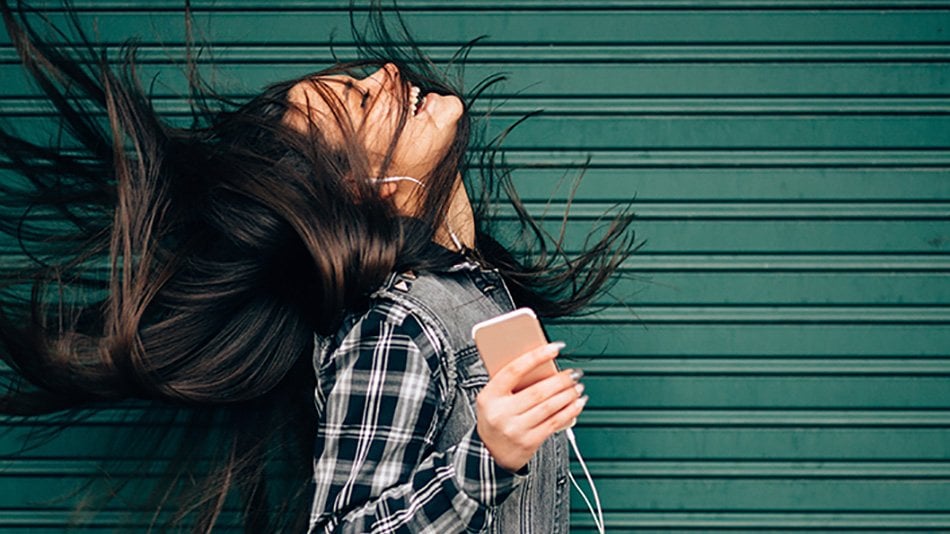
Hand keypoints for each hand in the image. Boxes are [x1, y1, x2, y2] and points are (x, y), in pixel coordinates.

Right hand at [474, 342, 587, 472]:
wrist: (489, 452)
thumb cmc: (494, 418)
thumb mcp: (492, 398)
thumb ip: (510, 382)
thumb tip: (541, 362)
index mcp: (489, 396)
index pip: (514, 370)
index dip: (536, 357)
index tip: (554, 348)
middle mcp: (501, 413)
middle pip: (537, 391)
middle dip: (561, 380)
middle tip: (573, 373)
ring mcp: (515, 429)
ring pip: (549, 407)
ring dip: (568, 394)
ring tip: (577, 386)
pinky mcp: (529, 442)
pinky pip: (554, 423)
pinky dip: (569, 411)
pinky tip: (577, 403)